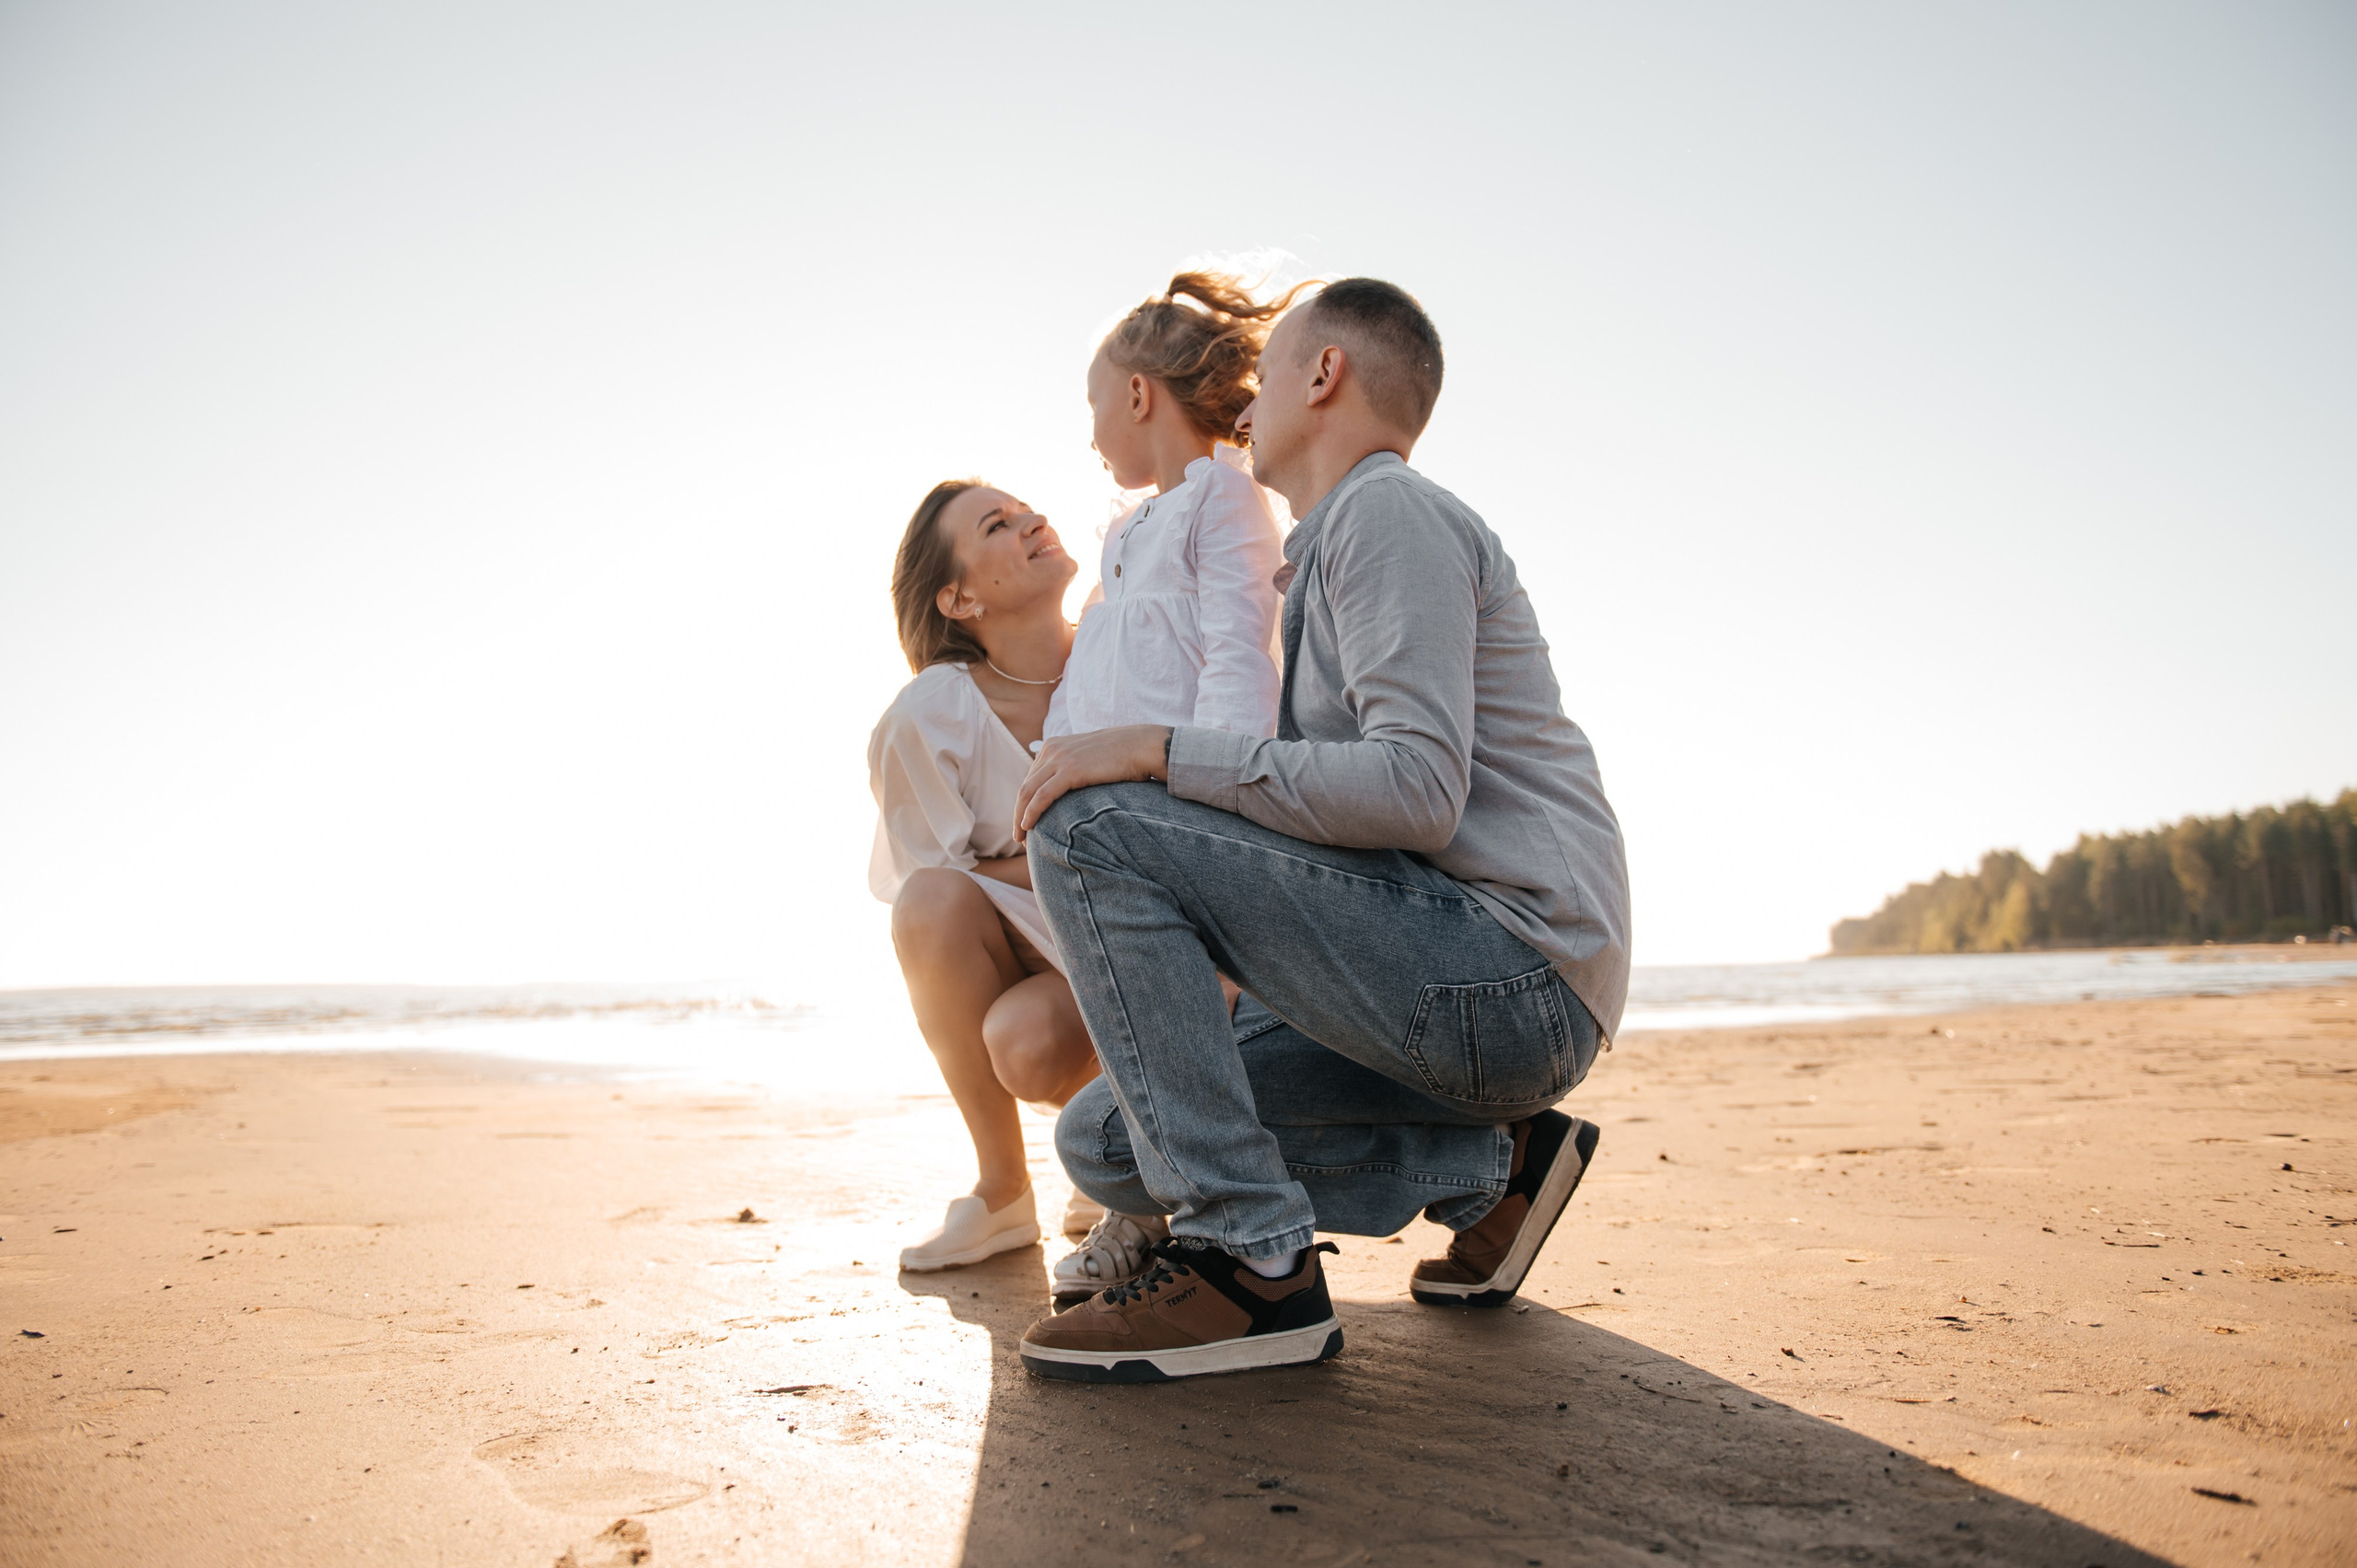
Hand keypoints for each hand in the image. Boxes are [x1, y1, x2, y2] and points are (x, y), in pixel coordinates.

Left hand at [1013, 725, 1171, 840]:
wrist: (1141, 745)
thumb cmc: (1122, 756)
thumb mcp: (1090, 758)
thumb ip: (1075, 768)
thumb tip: (1071, 790)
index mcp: (1054, 746)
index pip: (1031, 779)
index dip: (1025, 804)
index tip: (1026, 824)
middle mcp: (1051, 750)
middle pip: (1025, 788)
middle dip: (1018, 814)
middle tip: (1019, 837)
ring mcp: (1059, 759)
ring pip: (1028, 793)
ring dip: (1021, 818)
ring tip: (1021, 839)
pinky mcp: (1070, 770)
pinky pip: (1042, 796)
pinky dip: (1031, 813)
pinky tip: (1028, 826)